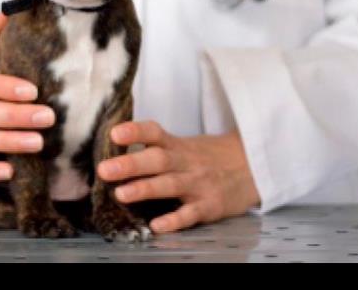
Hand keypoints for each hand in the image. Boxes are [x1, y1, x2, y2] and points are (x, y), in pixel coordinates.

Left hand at [96, 121, 260, 233]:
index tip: (114, 132)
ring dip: (145, 189)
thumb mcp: (185, 146)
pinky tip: (157, 226)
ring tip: (121, 194)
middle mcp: (186, 162)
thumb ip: (155, 148)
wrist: (252, 167)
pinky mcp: (210, 205)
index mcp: (178, 146)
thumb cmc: (209, 158)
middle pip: (158, 160)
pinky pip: (191, 214)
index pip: (155, 132)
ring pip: (170, 185)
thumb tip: (115, 150)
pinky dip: (175, 220)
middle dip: (131, 164)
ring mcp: (199, 184)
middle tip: (105, 169)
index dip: (135, 131)